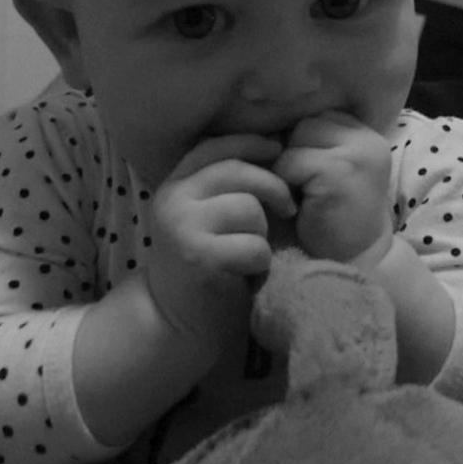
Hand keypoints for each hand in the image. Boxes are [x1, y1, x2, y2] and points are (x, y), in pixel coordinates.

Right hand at [145, 135, 296, 345]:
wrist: (175, 321)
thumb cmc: (205, 266)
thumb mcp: (208, 217)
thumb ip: (226, 186)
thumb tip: (275, 146)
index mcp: (175, 185)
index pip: (213, 147)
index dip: (248, 142)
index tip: (277, 147)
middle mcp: (173, 200)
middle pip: (236, 171)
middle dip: (272, 186)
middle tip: (289, 208)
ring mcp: (182, 228)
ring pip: (250, 209)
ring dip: (264, 233)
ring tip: (253, 252)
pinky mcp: (198, 258)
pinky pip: (254, 246)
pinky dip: (262, 261)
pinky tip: (249, 273)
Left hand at [274, 112, 394, 268]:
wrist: (357, 265)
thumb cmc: (334, 222)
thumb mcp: (326, 173)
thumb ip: (312, 146)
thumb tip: (268, 126)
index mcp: (366, 136)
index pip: (318, 118)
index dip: (301, 146)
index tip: (303, 177)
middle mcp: (367, 139)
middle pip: (305, 124)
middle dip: (294, 154)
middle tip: (300, 189)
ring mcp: (356, 153)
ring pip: (296, 139)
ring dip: (287, 168)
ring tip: (300, 197)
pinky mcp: (339, 170)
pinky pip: (290, 162)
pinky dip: (284, 185)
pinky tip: (298, 208)